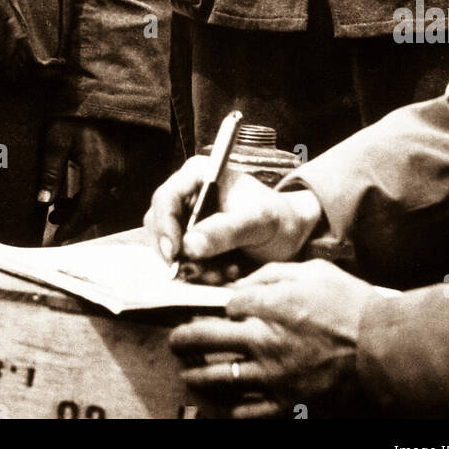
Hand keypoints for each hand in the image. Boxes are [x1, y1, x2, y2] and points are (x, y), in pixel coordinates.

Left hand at [40, 118, 168, 242]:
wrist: (99, 97)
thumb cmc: (74, 116)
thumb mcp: (56, 139)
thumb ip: (50, 171)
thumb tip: (43, 201)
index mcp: (100, 170)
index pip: (89, 210)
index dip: (74, 226)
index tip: (58, 237)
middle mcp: (115, 173)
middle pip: (98, 210)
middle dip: (76, 221)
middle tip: (54, 221)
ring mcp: (120, 169)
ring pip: (103, 202)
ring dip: (82, 210)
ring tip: (57, 209)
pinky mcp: (120, 165)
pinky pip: (107, 191)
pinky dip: (90, 199)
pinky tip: (72, 196)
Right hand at [143, 155, 322, 267]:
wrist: (290, 236)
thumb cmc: (278, 218)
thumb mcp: (257, 221)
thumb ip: (225, 231)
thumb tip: (189, 246)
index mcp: (198, 175)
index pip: (165, 198)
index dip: (164, 226)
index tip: (174, 254)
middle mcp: (187, 195)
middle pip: (158, 226)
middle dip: (177, 253)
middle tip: (201, 272)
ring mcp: (187, 220)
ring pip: (168, 249)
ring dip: (191, 267)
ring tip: (225, 272)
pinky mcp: (191, 243)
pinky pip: (181, 263)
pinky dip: (199, 274)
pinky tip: (225, 273)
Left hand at [170, 259, 371, 417]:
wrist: (384, 351)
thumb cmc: (352, 307)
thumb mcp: (314, 271)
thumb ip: (274, 273)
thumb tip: (244, 281)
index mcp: (268, 305)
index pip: (222, 305)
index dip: (211, 306)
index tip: (207, 309)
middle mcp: (263, 341)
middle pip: (206, 338)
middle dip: (183, 338)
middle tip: (175, 340)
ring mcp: (273, 376)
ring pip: (218, 377)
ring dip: (196, 374)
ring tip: (188, 373)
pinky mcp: (287, 404)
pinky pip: (247, 411)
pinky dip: (231, 408)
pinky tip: (224, 404)